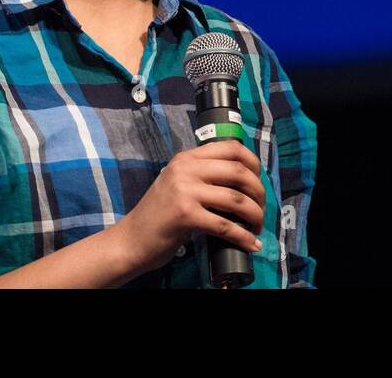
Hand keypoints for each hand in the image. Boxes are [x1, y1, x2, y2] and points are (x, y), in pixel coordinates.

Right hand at [111, 140, 266, 276]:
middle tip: (261, 208)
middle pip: (238, 171)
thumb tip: (243, 181)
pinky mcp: (185, 215)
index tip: (259, 179)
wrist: (130, 240)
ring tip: (257, 226)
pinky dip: (242, 236)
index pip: (231, 147)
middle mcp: (186, 169)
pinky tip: (250, 243)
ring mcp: (185, 190)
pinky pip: (224, 225)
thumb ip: (203, 175)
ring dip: (254, 215)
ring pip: (236, 198)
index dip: (253, 162)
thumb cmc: (158, 215)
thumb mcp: (179, 183)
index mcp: (187, 158)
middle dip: (258, 191)